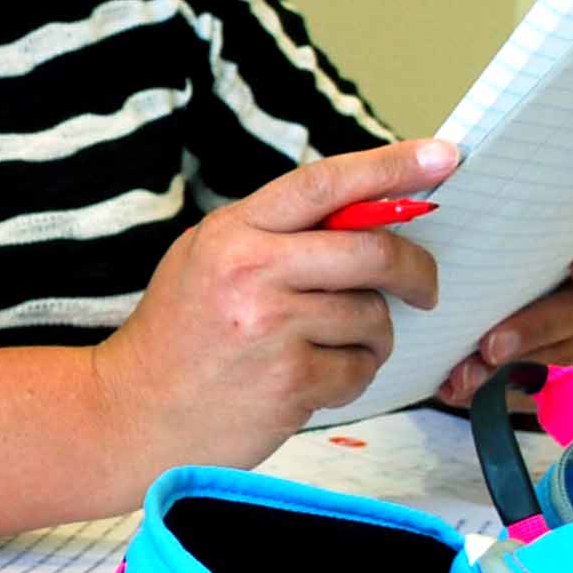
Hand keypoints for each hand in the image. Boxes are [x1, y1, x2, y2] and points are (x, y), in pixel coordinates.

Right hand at [92, 140, 458, 473]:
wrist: (131, 415)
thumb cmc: (177, 338)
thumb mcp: (208, 262)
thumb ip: (275, 235)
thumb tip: (364, 215)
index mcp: (233, 233)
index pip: (325, 184)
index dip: (390, 166)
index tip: (442, 156)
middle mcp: (252, 273)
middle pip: (372, 250)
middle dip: (415, 270)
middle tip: (425, 287)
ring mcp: (272, 329)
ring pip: (373, 316)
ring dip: (372, 335)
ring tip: (332, 348)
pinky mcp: (289, 383)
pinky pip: (359, 368)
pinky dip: (352, 376)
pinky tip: (314, 381)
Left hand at [430, 215, 572, 408]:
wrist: (493, 287)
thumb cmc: (504, 241)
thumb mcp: (503, 220)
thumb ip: (488, 210)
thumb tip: (437, 193)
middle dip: (540, 329)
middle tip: (492, 345)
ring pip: (569, 357)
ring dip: (515, 369)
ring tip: (467, 374)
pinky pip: (547, 388)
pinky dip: (501, 390)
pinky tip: (463, 388)